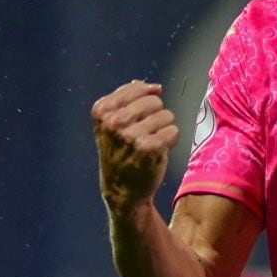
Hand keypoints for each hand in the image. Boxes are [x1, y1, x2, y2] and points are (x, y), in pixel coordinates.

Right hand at [91, 81, 179, 214]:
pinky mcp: (149, 148)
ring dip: (163, 129)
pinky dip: (171, 141)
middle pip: (155, 101)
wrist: (122, 189)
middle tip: (145, 134)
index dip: (146, 101)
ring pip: (167, 115)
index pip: (138, 88)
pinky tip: (158, 151)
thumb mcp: (113, 124)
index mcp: (102, 111)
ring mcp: (131, 135)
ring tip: (151, 143)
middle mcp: (113, 122)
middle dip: (156, 116)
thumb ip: (129, 100)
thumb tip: (154, 87)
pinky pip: (174, 131)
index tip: (138, 118)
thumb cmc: (121, 152)